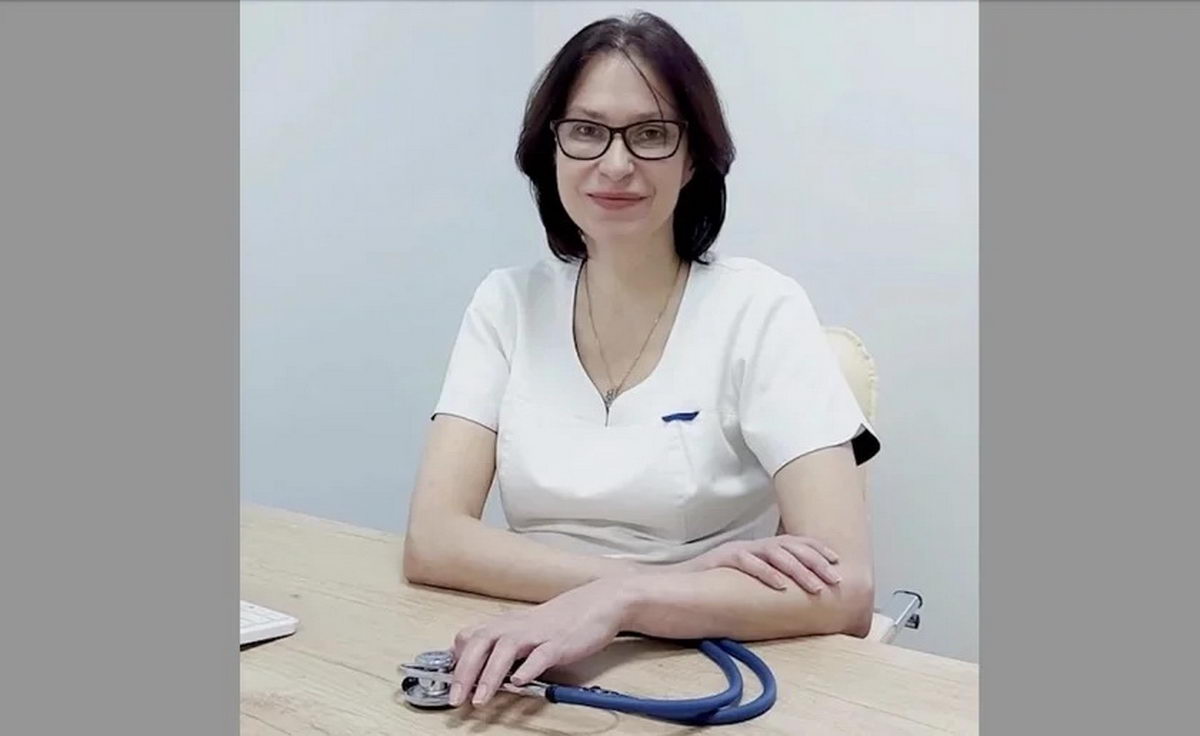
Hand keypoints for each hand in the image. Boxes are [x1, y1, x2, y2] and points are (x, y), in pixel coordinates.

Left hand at [447, 578, 632, 707]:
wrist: (597, 602)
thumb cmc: (560, 619)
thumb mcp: (525, 628)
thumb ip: (503, 644)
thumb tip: (478, 666)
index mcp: (506, 624)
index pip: (469, 636)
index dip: (455, 659)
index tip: (447, 681)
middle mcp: (516, 626)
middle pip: (480, 642)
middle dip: (464, 672)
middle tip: (455, 698)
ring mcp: (538, 634)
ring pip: (505, 649)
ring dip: (489, 675)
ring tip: (480, 699)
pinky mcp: (559, 644)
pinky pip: (541, 656)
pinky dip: (528, 669)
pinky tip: (518, 683)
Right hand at [671, 535, 842, 593]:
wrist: (673, 583)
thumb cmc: (711, 586)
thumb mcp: (744, 581)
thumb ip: (765, 581)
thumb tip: (794, 596)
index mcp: (758, 548)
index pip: (793, 543)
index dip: (817, 550)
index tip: (837, 563)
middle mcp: (750, 545)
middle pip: (790, 546)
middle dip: (816, 562)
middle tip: (836, 580)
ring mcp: (736, 550)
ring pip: (774, 552)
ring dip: (798, 570)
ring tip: (816, 587)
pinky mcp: (721, 559)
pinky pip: (747, 562)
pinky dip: (766, 573)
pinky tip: (781, 587)